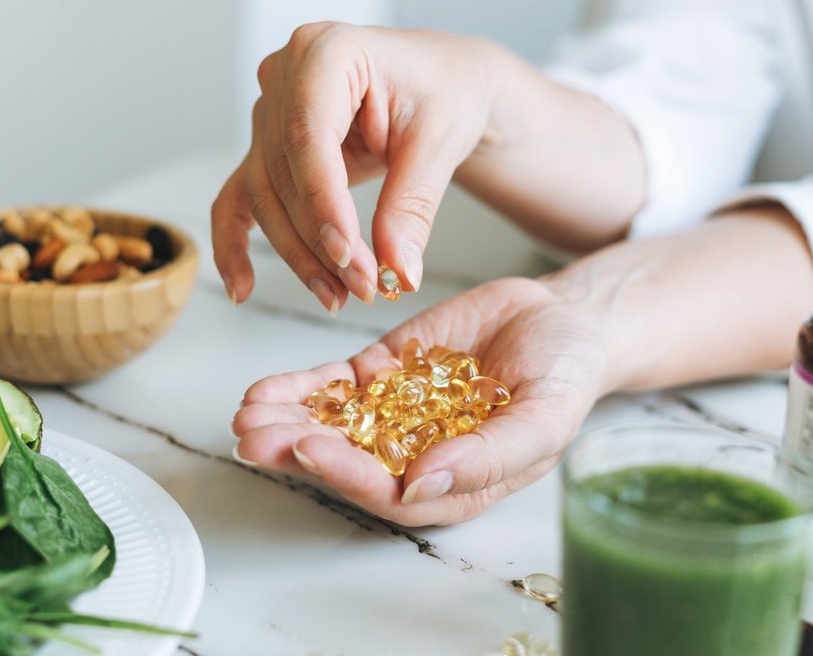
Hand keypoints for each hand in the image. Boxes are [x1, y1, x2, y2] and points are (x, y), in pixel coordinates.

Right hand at [211, 22, 500, 312]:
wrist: (444, 84)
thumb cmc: (445, 92)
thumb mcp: (440, 143)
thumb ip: (412, 206)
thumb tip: (398, 271)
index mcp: (327, 50)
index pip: (308, 135)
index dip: (323, 202)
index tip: (348, 255)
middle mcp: (284, 74)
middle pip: (283, 173)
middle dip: (320, 240)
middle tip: (363, 287)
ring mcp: (269, 110)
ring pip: (266, 196)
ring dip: (299, 253)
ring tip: (339, 296)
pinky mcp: (267, 146)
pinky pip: (239, 197)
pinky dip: (235, 243)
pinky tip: (243, 288)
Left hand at [230, 277, 605, 525]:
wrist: (562, 319)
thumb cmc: (566, 377)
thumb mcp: (544, 417)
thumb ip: (488, 456)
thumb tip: (422, 487)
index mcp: (452, 482)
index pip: (390, 492)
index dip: (347, 475)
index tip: (310, 451)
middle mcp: (415, 455)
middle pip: (347, 462)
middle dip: (296, 450)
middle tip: (254, 438)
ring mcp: (395, 413)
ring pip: (331, 424)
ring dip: (285, 422)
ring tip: (247, 414)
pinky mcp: (383, 373)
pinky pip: (334, 385)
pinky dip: (298, 388)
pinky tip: (264, 390)